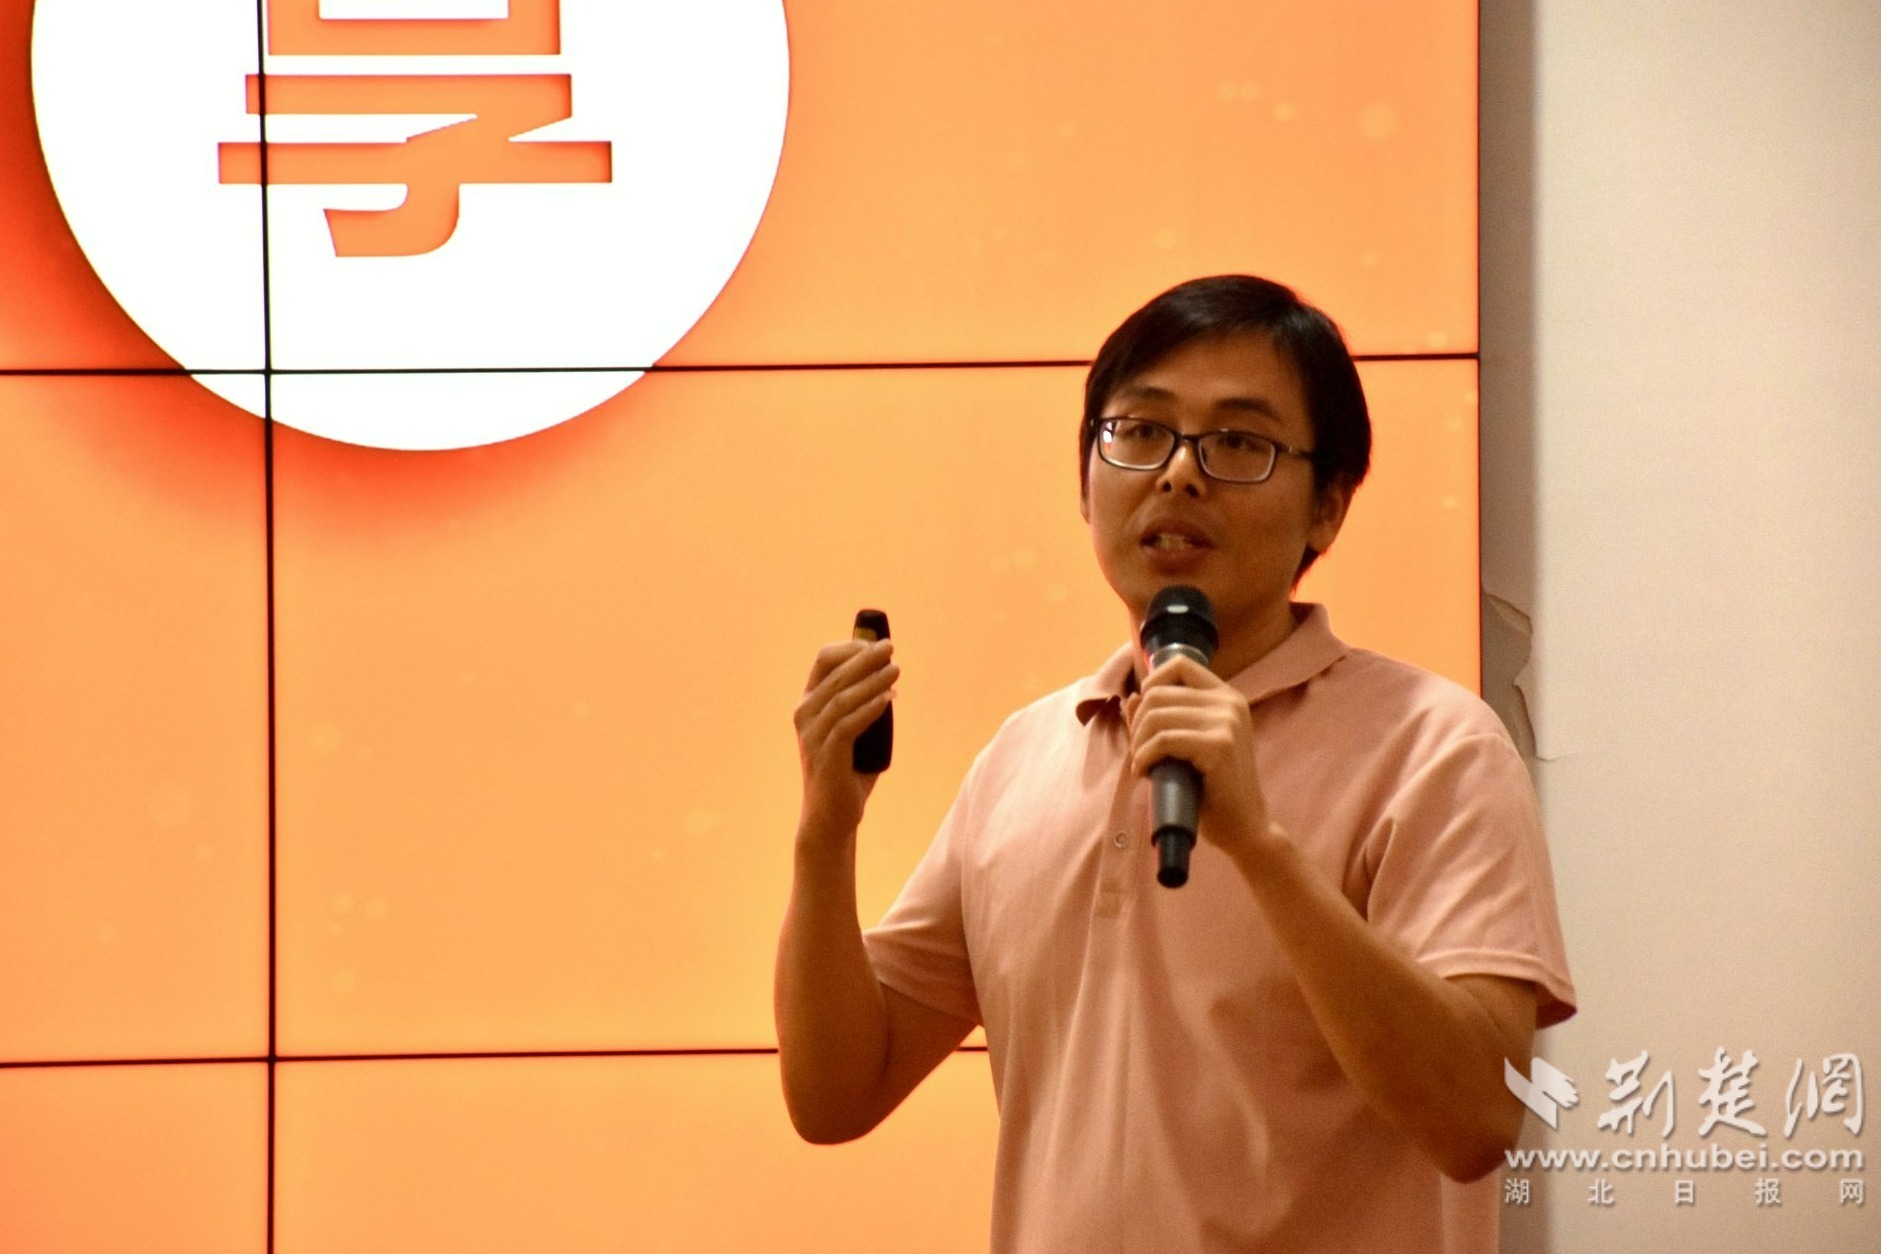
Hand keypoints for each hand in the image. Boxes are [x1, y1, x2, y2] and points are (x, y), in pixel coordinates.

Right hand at [793, 638, 898, 840]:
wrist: (831, 815)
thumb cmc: (846, 770)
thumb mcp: (854, 729)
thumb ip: (864, 704)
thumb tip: (888, 672)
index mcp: (808, 704)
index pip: (823, 661)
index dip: (850, 648)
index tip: (877, 643)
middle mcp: (805, 715)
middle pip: (836, 675)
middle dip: (865, 659)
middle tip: (891, 650)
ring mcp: (812, 736)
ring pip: (842, 698)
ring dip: (872, 681)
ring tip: (896, 671)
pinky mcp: (826, 756)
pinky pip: (848, 725)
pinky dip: (870, 709)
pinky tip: (889, 698)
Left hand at [1124, 653, 1284, 867]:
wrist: (1244, 826)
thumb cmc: (1213, 788)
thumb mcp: (1186, 746)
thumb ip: (1162, 719)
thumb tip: (1132, 697)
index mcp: (1226, 696)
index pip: (1179, 664)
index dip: (1152, 684)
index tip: (1144, 717)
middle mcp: (1230, 702)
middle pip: (1158, 693)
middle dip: (1138, 724)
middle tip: (1139, 753)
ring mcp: (1227, 721)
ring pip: (1156, 716)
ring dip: (1138, 744)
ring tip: (1142, 765)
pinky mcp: (1219, 745)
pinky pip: (1163, 740)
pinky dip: (1144, 757)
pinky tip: (1144, 773)